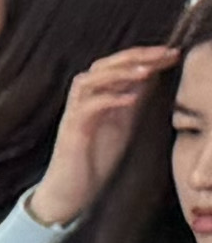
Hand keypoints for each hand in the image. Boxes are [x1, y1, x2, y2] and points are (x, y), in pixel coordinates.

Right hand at [38, 42, 174, 229]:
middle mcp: (83, 101)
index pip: (118, 65)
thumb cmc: (95, 159)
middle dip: (134, 57)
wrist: (71, 190)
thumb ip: (133, 99)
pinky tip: (131, 99)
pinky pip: (87, 108)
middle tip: (163, 54)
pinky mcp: (71, 131)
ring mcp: (74, 115)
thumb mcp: (123, 123)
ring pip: (90, 81)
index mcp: (97, 96)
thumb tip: (153, 75)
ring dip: (119, 73)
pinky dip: (109, 100)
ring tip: (146, 71)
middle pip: (103, 65)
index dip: (145, 55)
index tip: (172, 53)